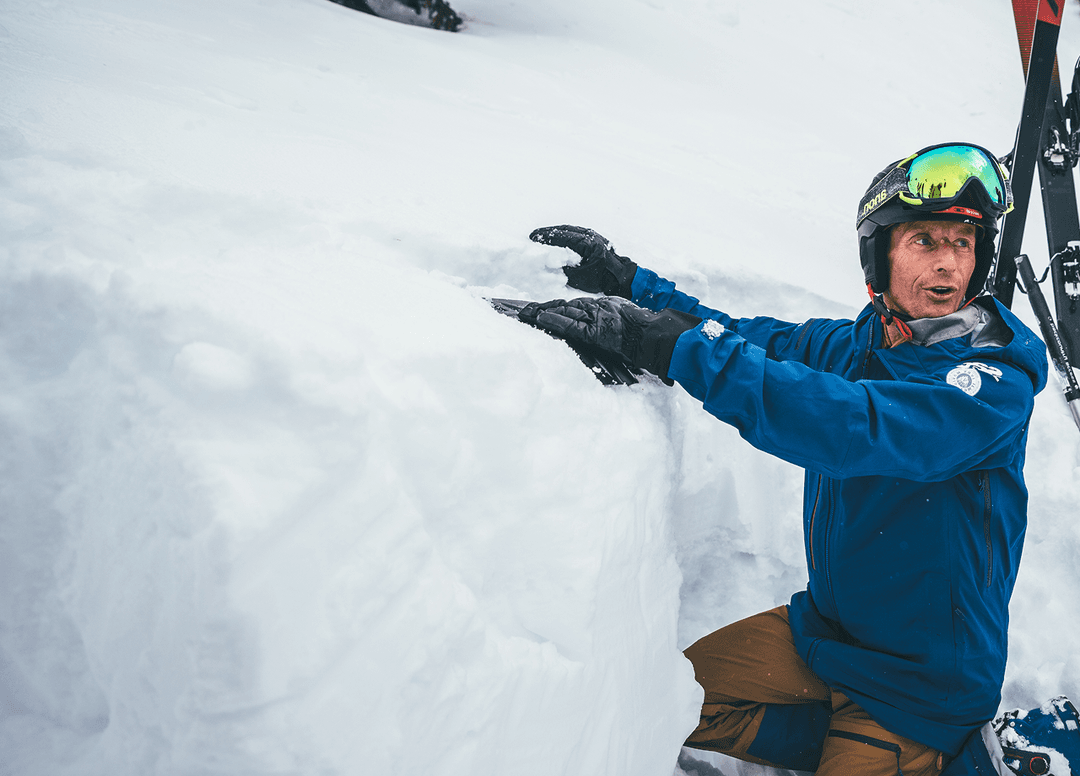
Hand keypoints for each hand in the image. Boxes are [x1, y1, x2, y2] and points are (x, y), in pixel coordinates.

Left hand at [519, 297, 699, 382]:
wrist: (652, 337)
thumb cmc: (641, 334)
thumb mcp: (622, 323)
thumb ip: (606, 325)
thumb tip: (591, 330)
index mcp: (603, 308)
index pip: (573, 306)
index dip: (555, 307)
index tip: (539, 310)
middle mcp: (597, 308)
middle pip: (565, 306)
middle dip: (543, 308)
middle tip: (524, 310)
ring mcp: (595, 316)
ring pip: (565, 310)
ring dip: (544, 312)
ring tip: (526, 313)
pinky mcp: (595, 329)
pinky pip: (571, 324)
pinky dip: (554, 320)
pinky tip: (539, 319)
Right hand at [530, 225, 637, 297]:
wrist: (623, 278)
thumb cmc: (603, 279)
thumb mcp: (579, 278)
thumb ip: (563, 269)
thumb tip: (549, 264)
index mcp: (587, 243)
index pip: (562, 237)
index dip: (546, 237)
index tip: (533, 237)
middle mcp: (590, 235)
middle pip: (565, 229)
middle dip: (548, 232)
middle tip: (534, 235)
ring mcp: (594, 235)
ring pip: (570, 229)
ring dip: (557, 232)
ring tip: (543, 235)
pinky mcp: (596, 238)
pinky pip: (577, 232)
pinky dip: (566, 234)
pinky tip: (559, 238)